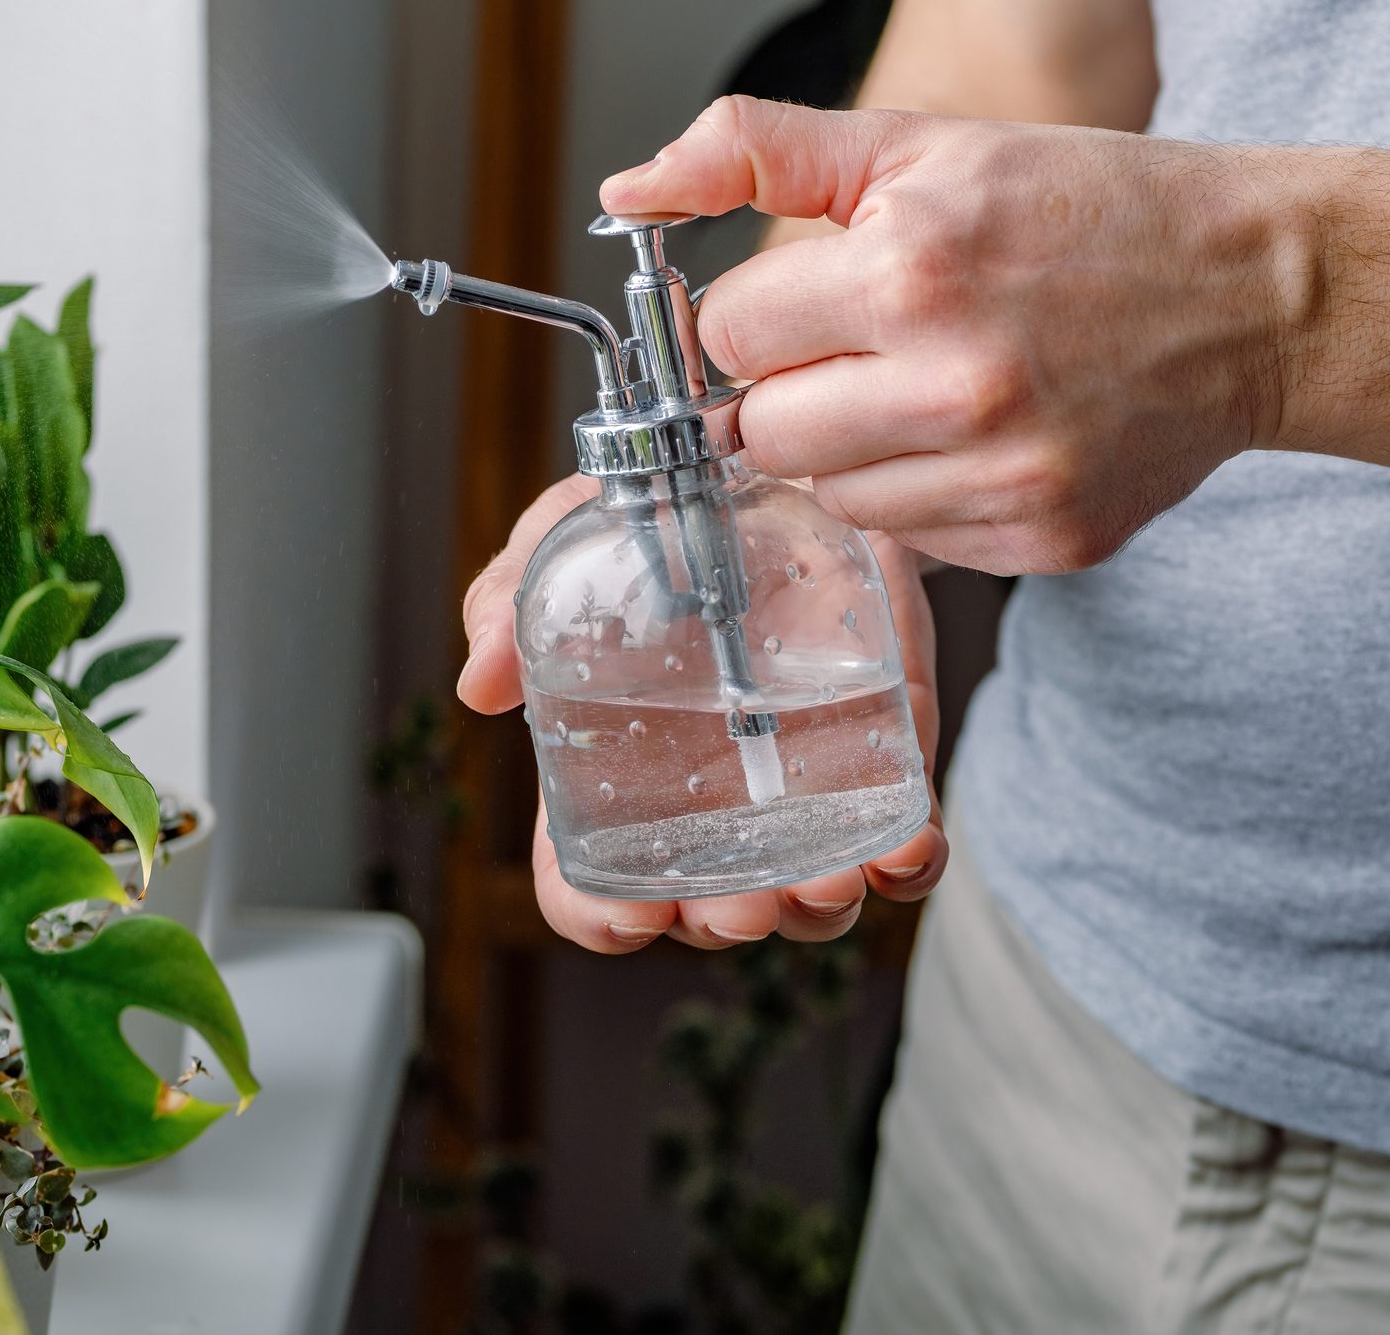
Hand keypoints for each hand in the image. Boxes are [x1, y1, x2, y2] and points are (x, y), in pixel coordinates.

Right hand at [459, 477, 948, 953]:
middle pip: (706, 912)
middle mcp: (708, 807)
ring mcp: (802, 798)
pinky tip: (904, 850)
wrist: (785, 466)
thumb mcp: (572, 541)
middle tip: (740, 903)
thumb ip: (511, 602)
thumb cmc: (667, 518)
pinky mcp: (884, 767)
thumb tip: (481, 686)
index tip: (628, 916)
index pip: (593, 887)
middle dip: (722, 923)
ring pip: (809, 901)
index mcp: (619, 777)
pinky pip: (903, 849)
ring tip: (825, 878)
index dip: (600, 917)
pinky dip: (908, 868)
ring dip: (815, 910)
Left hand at [601, 97, 1309, 574]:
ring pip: (830, 497)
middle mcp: (956, 384)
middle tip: (864, 352)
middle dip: (793, 392)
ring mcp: (1004, 476)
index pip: (730, 334)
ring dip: (854, 450)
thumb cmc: (1084, 209)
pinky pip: (912, 542)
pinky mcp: (1042, 540)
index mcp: (912, 268)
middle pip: (763, 434)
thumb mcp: (919, 142)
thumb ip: (758, 152)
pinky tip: (984, 438)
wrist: (1257, 292)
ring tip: (932, 389)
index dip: (758, 319)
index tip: (806, 307)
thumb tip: (625, 189)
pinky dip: (925, 496)